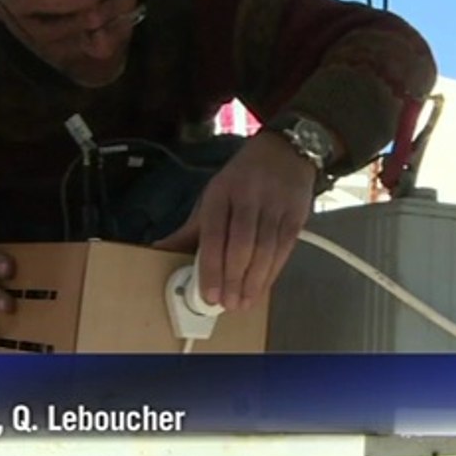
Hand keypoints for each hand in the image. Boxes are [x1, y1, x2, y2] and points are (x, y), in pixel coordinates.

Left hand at [154, 131, 316, 310]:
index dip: (211, 267)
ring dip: (254, 281)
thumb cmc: (241, 180)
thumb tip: (159, 250)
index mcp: (221, 193)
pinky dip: (273, 273)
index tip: (209, 294)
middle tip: (227, 304)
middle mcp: (249, 197)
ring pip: (265, 250)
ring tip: (243, 303)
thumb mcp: (212, 196)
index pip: (214, 234)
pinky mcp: (296, 214)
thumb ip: (191, 229)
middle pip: (241, 244)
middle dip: (233, 278)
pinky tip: (262, 288)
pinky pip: (284, 249)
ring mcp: (275, 205)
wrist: (284, 151)